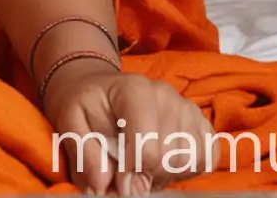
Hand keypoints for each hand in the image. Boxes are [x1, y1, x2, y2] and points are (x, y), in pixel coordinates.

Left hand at [42, 62, 213, 193]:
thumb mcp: (70, 124)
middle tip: (124, 169)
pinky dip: (187, 168)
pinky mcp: (200, 122)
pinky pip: (207, 158)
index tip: (115, 179)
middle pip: (169, 159)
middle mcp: (166, 95)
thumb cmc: (84, 105)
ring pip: (190, 162)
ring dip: (164, 173)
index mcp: (134, 90)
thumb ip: (85, 155)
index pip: (148, 149)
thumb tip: (103, 186)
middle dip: (145, 175)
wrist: (99, 89)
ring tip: (141, 162)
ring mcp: (187, 108)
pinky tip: (163, 161)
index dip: (130, 174)